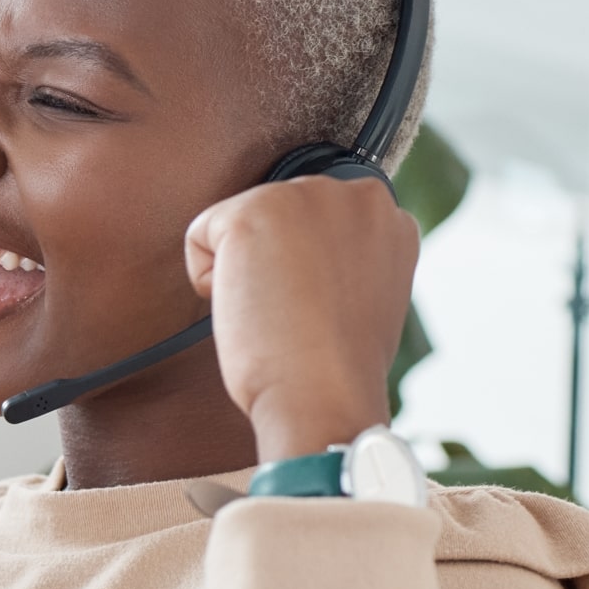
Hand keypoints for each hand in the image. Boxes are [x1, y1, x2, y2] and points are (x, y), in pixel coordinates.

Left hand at [184, 176, 419, 461]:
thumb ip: (345, 260)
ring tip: (276, 310)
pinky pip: (200, 234)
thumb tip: (305, 260)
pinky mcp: (257, 210)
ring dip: (241, 270)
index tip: (313, 307)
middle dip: (272, 263)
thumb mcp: (364, 295)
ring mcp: (308, 196)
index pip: (314, 221)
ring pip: (238, 222)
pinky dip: (206, 278)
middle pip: (275, 214)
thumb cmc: (336, 367)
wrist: (324, 393)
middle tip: (294, 314)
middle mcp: (357, 194)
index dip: (300, 270)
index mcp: (388, 217)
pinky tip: (248, 307)